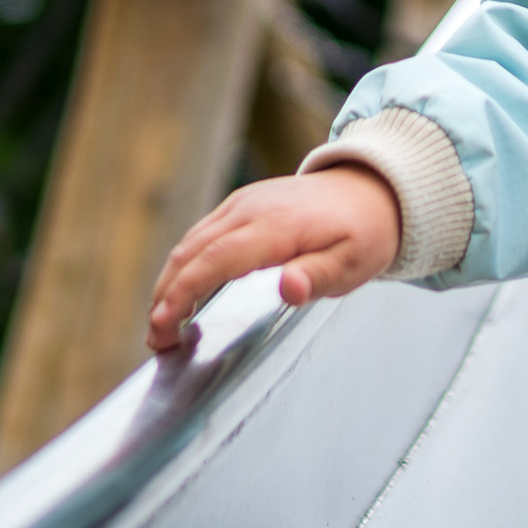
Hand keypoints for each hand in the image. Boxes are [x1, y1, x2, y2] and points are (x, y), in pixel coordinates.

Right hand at [149, 166, 404, 350]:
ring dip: (169, 282)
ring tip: (162, 324)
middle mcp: (250, 209)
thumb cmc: (363, 231)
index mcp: (275, 226)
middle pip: (190, 253)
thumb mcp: (355, 262)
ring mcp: (241, 203)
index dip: (184, 293)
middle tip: (157, 339)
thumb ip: (319, 276)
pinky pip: (200, 235)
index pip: (215, 261)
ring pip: (189, 243)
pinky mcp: (239, 205)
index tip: (164, 325)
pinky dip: (183, 265)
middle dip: (165, 297)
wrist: (370, 189)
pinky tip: (181, 290)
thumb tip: (289, 288)